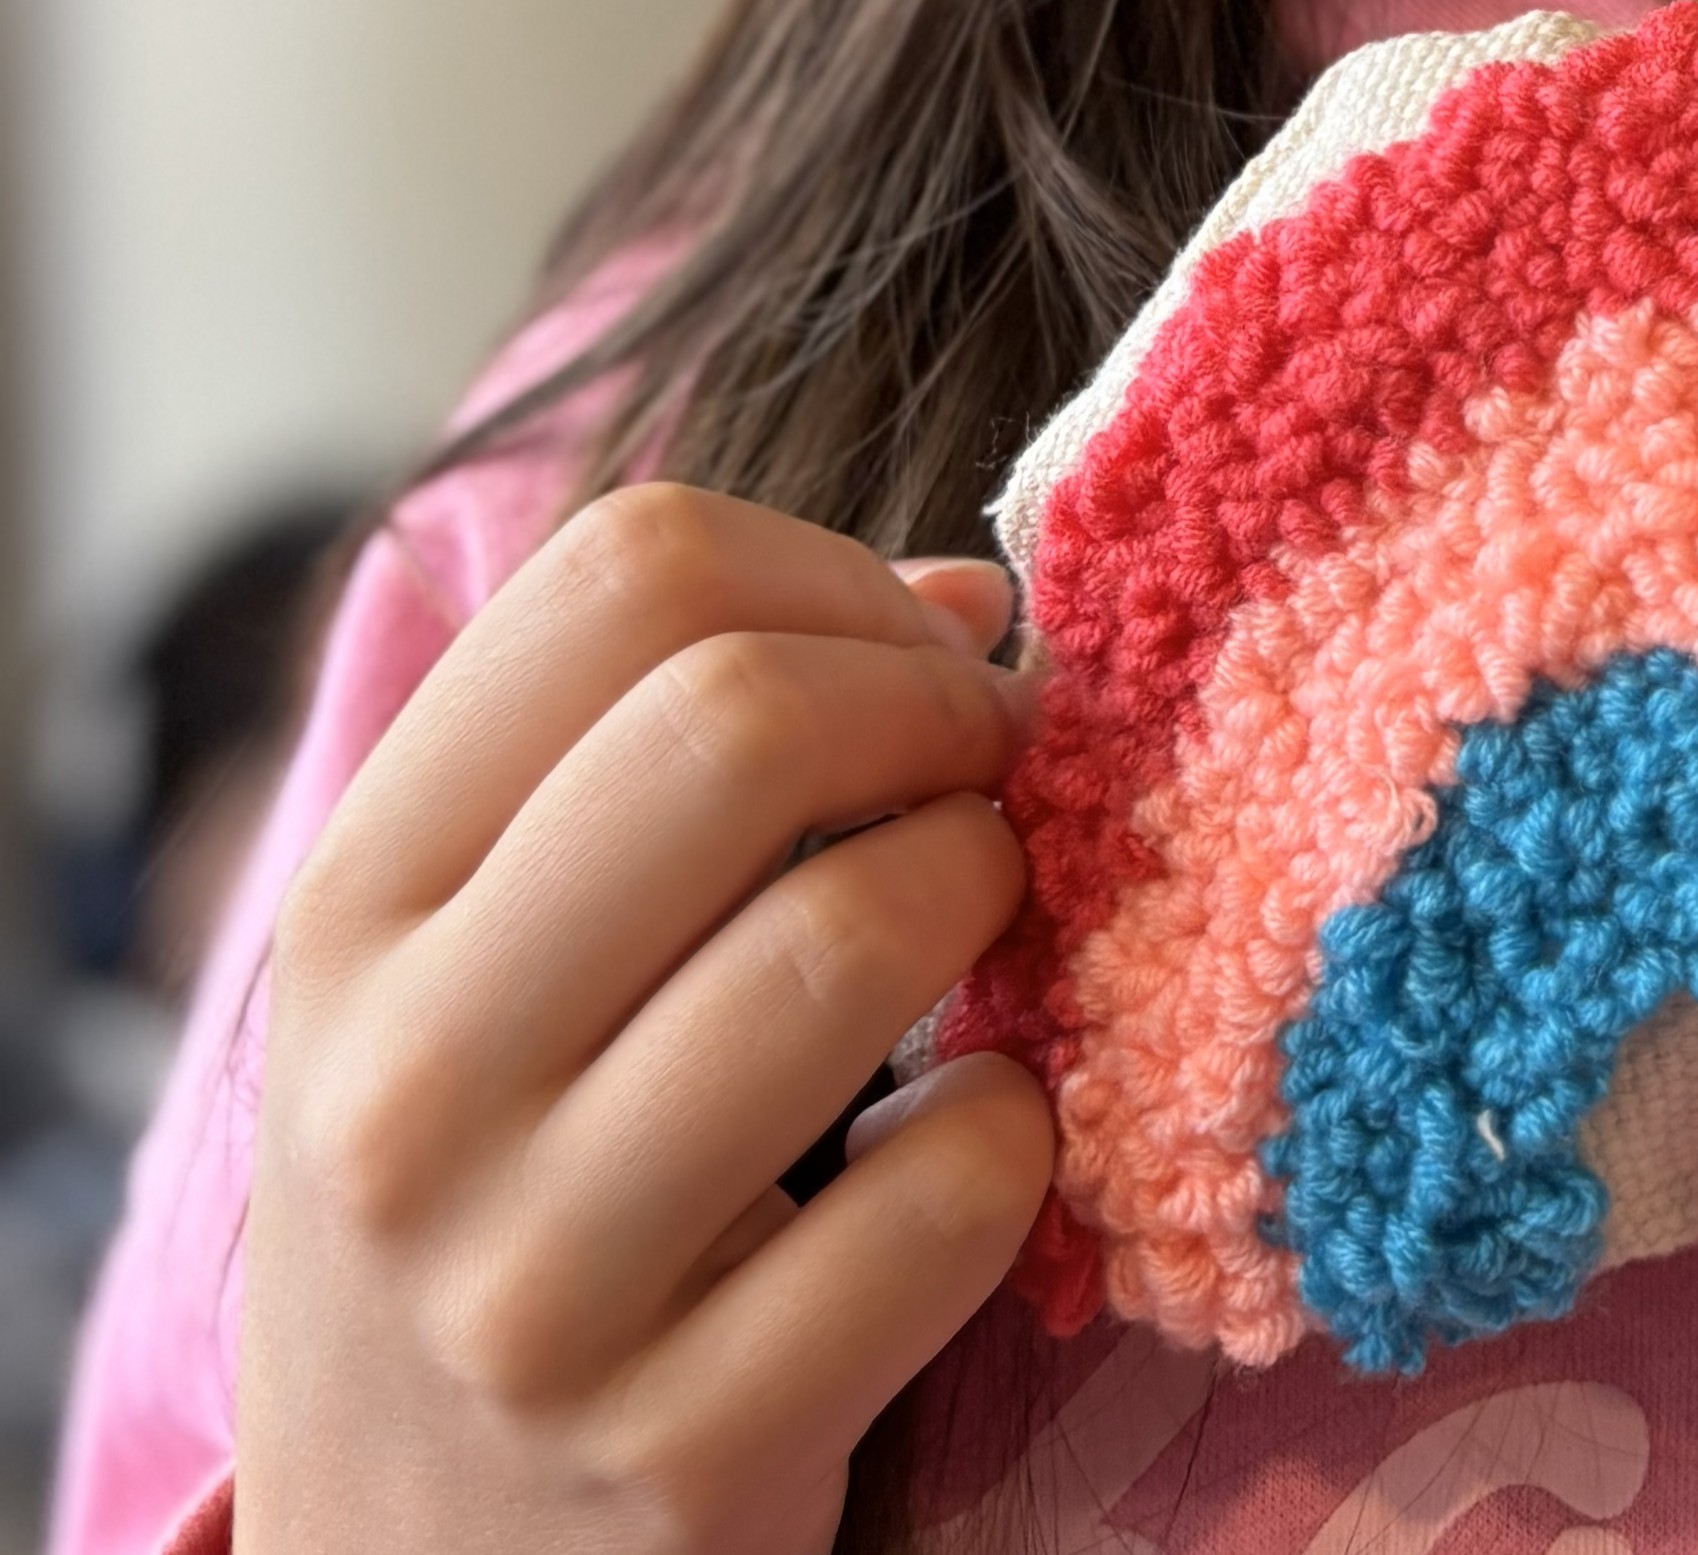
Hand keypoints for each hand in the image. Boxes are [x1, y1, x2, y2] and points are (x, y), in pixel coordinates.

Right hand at [238, 483, 1054, 1552]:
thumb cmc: (510, 1181)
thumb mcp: (494, 954)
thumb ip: (678, 738)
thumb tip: (964, 601)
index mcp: (351, 912)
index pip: (625, 576)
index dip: (830, 575)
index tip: (905, 654)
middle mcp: (402, 1090)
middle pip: (746, 720)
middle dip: (934, 708)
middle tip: (979, 769)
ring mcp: (530, 1289)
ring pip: (858, 935)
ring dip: (986, 890)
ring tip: (973, 926)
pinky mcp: (686, 1452)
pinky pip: (958, 1188)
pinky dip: (1016, 1131)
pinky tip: (958, 1148)